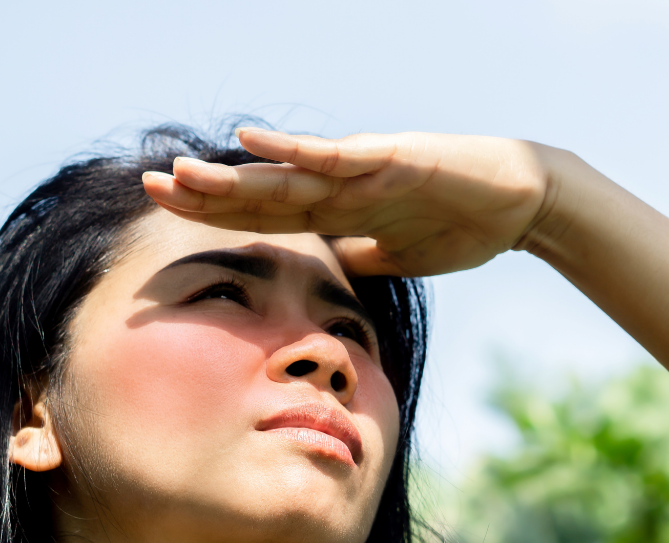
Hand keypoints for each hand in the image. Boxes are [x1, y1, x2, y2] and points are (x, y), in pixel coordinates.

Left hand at [142, 129, 550, 276]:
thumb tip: (325, 273)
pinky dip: (298, 152)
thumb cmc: (463, 227)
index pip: (269, 218)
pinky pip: (340, 156)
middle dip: (207, 195)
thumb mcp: (396, 258)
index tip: (171, 219)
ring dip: (234, 177)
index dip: (220, 218)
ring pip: (289, 175)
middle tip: (148, 187)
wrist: (520, 205)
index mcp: (342, 212)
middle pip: (264, 194)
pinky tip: (254, 142)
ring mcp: (364, 170)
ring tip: (179, 173)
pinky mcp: (393, 158)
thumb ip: (358, 258)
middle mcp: (343, 187)